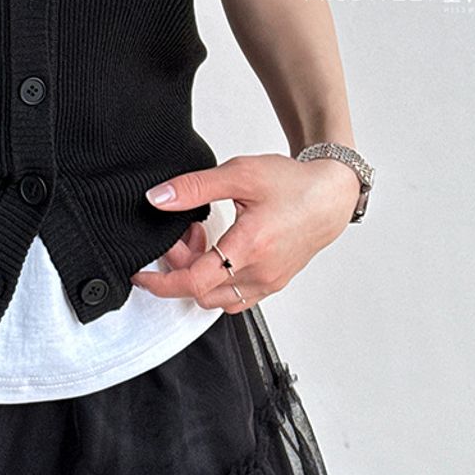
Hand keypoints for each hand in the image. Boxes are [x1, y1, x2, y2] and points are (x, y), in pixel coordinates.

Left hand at [130, 153, 361, 311]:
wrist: (332, 195)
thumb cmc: (292, 184)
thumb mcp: (240, 174)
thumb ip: (194, 187)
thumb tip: (157, 199)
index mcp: (250, 246)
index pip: (194, 282)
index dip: (161, 281)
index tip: (142, 274)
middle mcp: (260, 272)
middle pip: (200, 293)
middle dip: (180, 269)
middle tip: (182, 235)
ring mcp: (269, 282)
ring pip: (217, 300)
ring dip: (199, 278)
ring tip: (202, 241)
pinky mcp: (274, 283)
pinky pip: (235, 299)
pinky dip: (218, 284)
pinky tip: (219, 254)